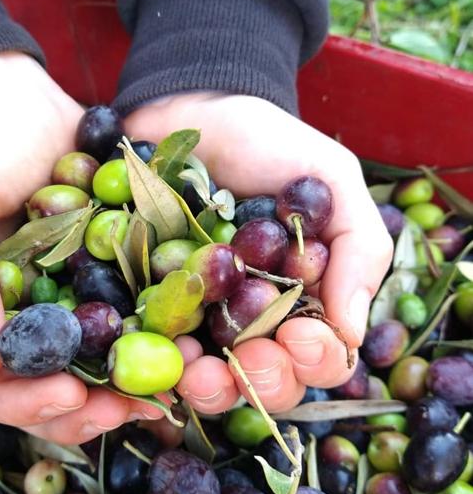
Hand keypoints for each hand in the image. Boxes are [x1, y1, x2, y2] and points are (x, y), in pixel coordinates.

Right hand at [0, 52, 165, 443]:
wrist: (25, 100)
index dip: (21, 404)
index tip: (69, 396)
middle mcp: (6, 328)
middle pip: (35, 399)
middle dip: (82, 413)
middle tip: (130, 409)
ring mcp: (55, 315)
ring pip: (85, 380)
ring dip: (122, 397)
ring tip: (166, 394)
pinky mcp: (101, 294)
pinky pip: (125, 338)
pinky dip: (153, 352)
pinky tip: (190, 351)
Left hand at [124, 93, 392, 413]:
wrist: (187, 106)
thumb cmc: (266, 142)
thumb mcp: (329, 179)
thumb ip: (356, 246)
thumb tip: (354, 333)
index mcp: (300, 302)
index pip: (316, 358)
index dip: (314, 358)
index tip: (302, 335)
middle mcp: (246, 323)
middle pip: (262, 386)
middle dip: (262, 382)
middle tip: (251, 358)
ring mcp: (189, 320)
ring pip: (204, 383)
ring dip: (207, 387)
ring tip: (199, 369)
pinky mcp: (136, 306)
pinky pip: (141, 351)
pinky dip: (149, 363)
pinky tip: (151, 351)